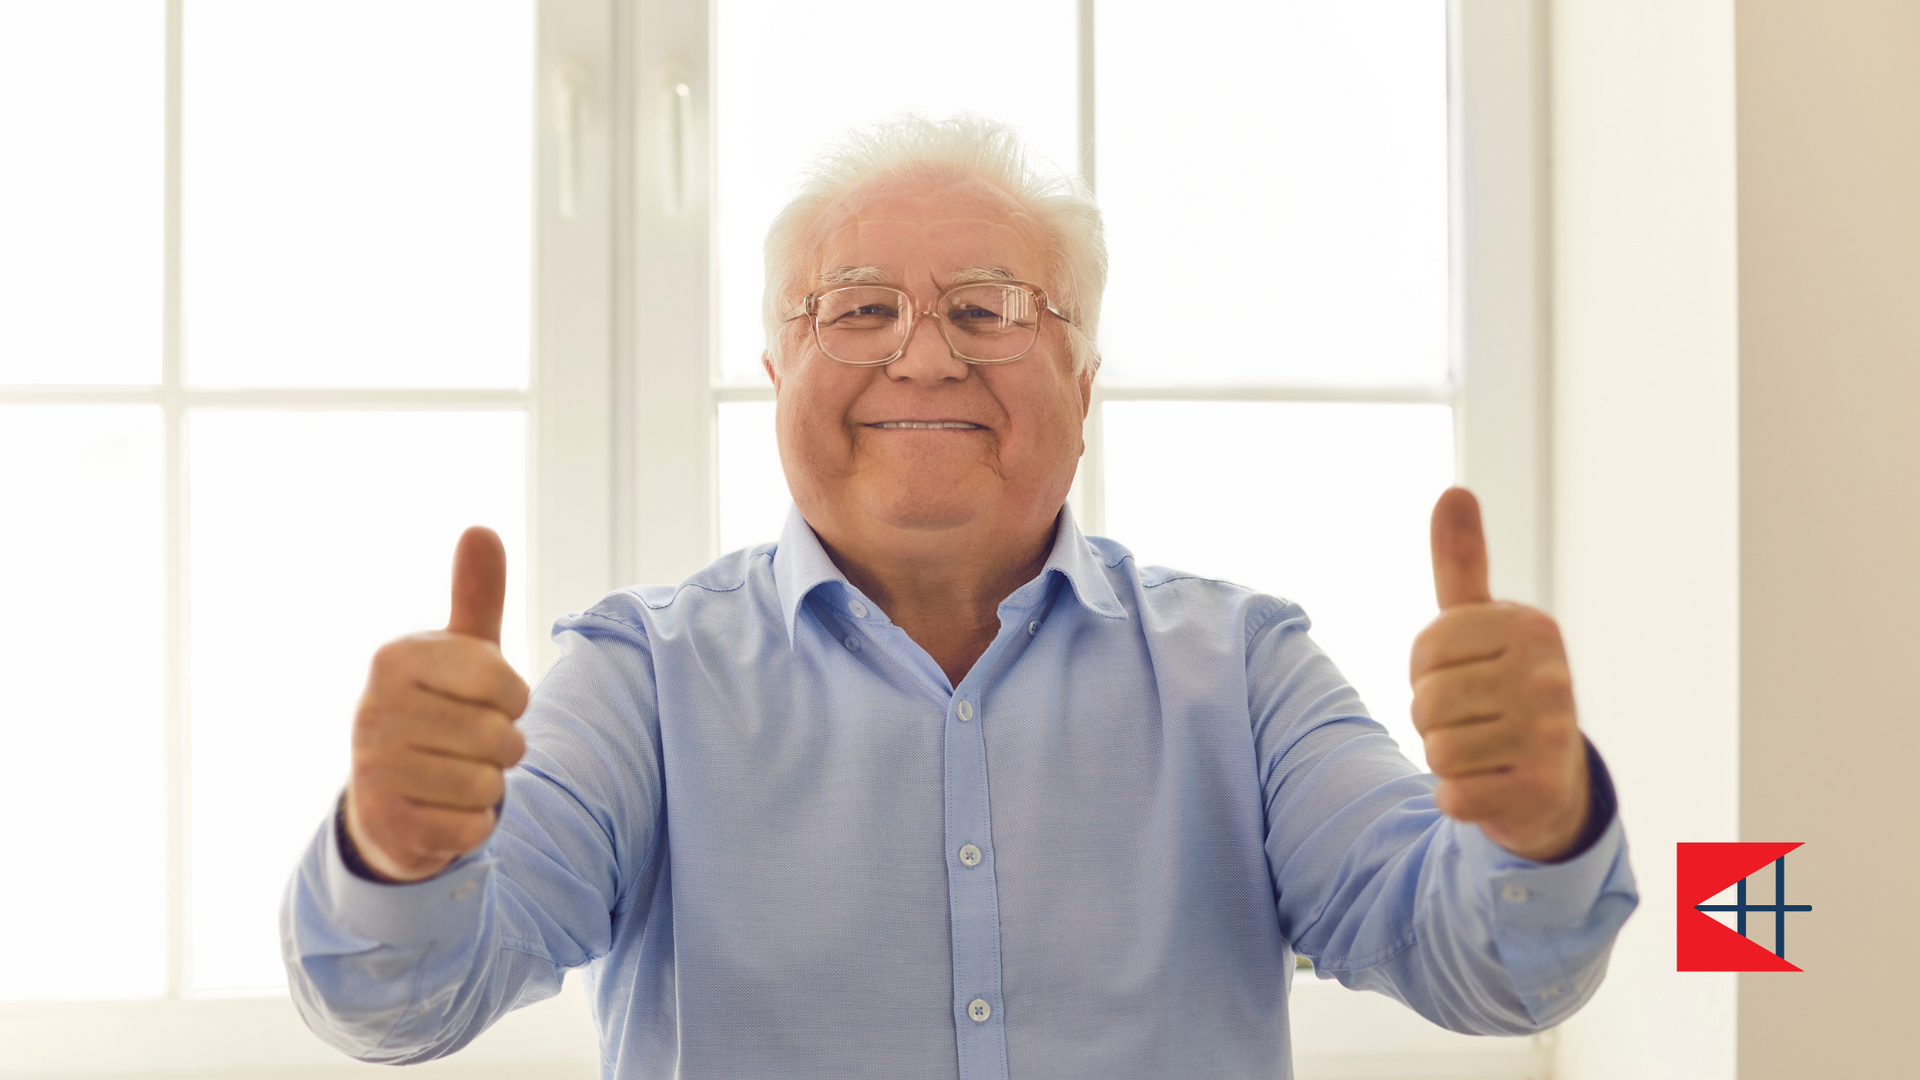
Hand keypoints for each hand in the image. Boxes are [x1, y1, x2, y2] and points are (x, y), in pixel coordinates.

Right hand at [343, 527, 529, 881]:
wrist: (390, 799)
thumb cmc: (440, 711)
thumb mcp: (461, 654)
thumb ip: (476, 597)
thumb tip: (480, 529)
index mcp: (395, 660)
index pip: (500, 681)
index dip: (513, 698)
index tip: (491, 701)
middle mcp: (373, 710)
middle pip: (499, 736)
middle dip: (503, 747)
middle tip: (473, 745)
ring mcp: (373, 770)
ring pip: (487, 784)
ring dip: (488, 786)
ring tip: (457, 775)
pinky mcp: (385, 825)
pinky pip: (471, 827)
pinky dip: (472, 824)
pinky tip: (443, 811)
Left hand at [1411, 488, 1590, 861]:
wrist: (1552, 782)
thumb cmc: (1503, 689)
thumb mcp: (1481, 624)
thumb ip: (1462, 563)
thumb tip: (1453, 491)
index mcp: (1532, 628)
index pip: (1426, 649)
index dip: (1425, 671)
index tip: (1461, 675)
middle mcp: (1552, 677)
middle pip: (1427, 702)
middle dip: (1433, 718)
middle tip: (1474, 720)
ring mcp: (1551, 736)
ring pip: (1437, 749)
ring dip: (1447, 758)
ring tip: (1484, 750)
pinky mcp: (1540, 792)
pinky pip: (1453, 796)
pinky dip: (1459, 798)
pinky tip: (1492, 786)